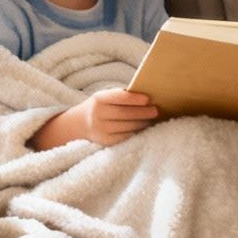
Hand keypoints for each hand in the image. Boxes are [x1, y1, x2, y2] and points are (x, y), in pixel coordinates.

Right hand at [31, 89, 158, 149]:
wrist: (81, 123)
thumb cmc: (101, 106)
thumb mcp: (105, 97)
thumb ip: (121, 96)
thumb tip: (147, 98)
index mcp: (99, 99)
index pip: (118, 98)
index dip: (133, 99)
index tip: (148, 99)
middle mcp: (98, 114)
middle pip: (125, 114)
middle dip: (142, 112)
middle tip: (156, 111)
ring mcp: (101, 130)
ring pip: (127, 127)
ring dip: (142, 123)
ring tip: (152, 119)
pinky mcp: (105, 142)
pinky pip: (125, 137)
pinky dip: (136, 132)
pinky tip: (143, 128)